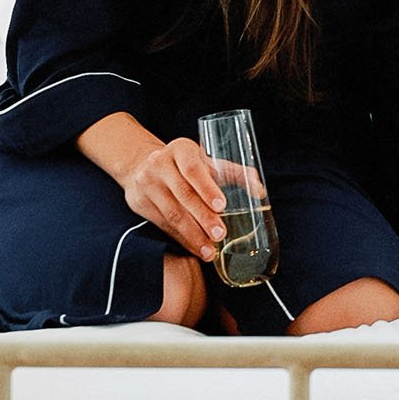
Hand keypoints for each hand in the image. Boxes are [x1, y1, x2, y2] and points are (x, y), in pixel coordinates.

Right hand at [120, 136, 227, 264]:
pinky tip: (194, 248)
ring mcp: (146, 183)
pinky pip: (162, 224)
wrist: (143, 164)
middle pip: (184, 195)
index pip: (194, 170)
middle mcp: (160, 163)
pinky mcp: (139, 202)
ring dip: (192, 235)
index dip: (207, 189)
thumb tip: (259, 191)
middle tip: (220, 234)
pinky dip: (180, 238)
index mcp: (181, 149)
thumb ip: (235, 173)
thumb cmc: (186, 164)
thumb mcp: (207, 161)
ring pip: (171, 213)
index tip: (222, 206)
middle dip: (203, 218)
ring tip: (210, 250)